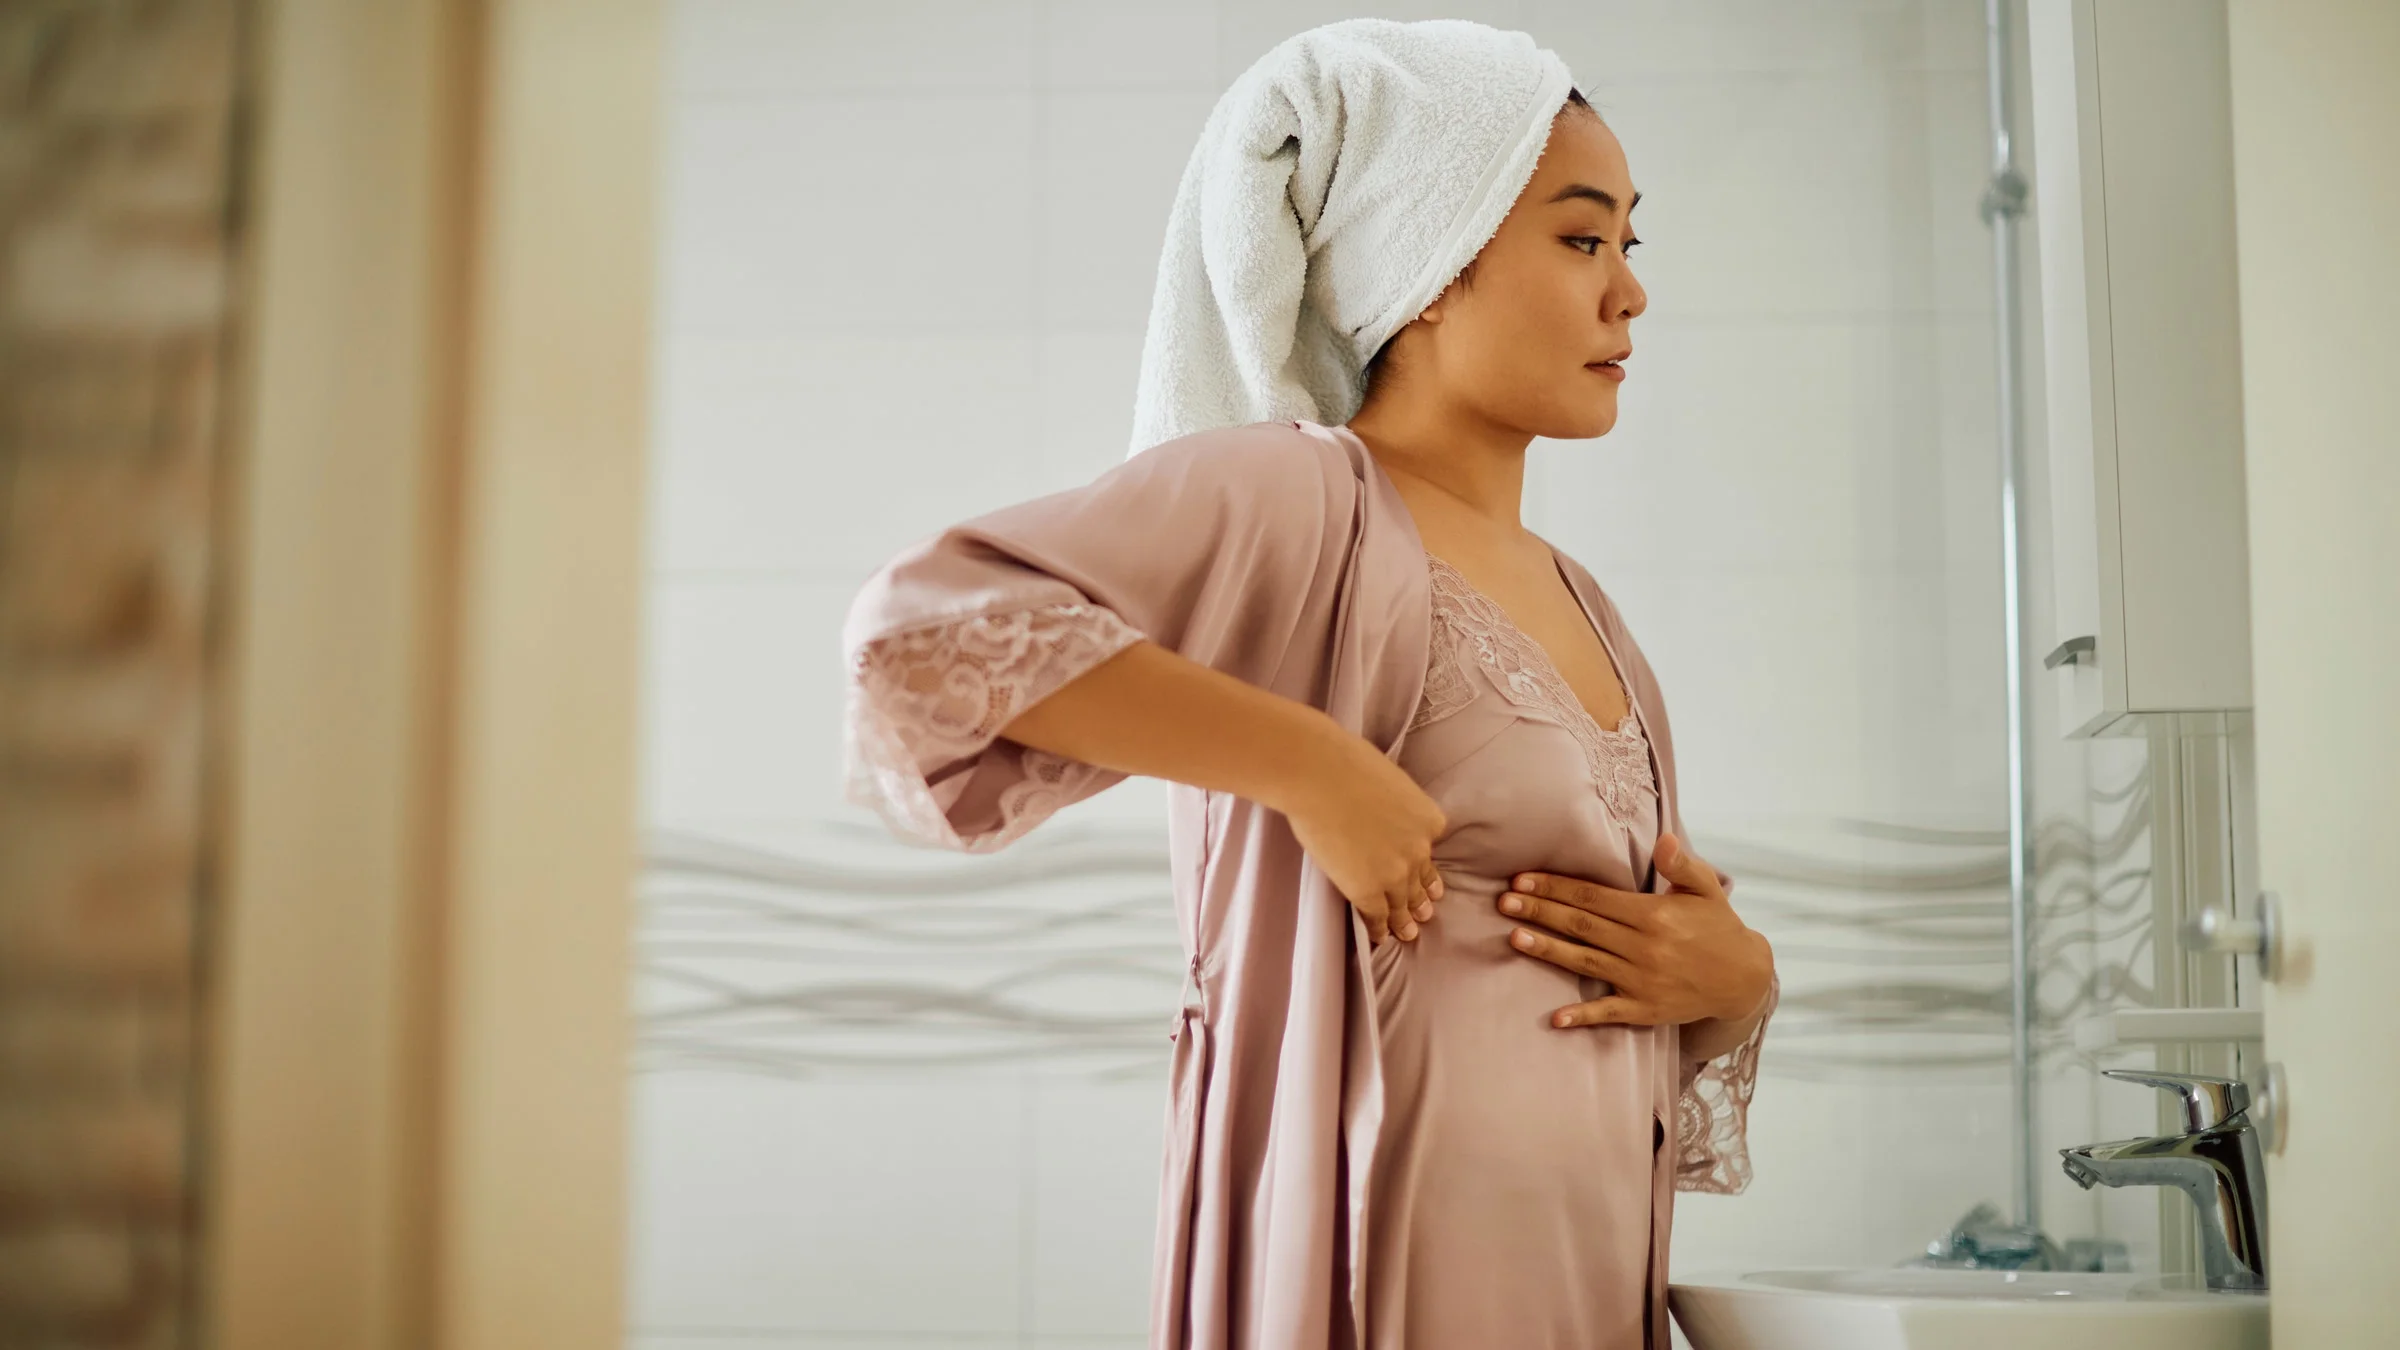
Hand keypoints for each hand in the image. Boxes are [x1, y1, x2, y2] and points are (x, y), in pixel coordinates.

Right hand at [1276, 729, 1447, 946]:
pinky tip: (1379, 938)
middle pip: (1421, 880)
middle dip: (1422, 898)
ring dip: (1404, 921)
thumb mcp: (1390, 780)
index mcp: (1429, 821)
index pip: (1429, 846)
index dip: (1423, 861)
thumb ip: (1395, 802)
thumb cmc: (1348, 763)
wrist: (1321, 775)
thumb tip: (1380, 805)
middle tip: (1425, 912)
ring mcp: (1395, 874)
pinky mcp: (1366, 890)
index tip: (1424, 872)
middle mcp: (1419, 851)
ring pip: (1402, 904)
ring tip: (1408, 933)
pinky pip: (1376, 916)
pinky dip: (1379, 929)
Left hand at [1495, 832, 1772, 1029]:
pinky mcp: (1645, 1010)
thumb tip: (1665, 839)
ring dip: (1548, 950)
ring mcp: (1642, 980)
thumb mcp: (1707, 889)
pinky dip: (1582, 1016)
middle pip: (1582, 925)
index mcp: (1653, 915)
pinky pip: (1608, 1013)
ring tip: (1514, 937)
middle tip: (1504, 902)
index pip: (1594, 897)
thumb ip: (1682, 865)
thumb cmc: (1719, 927)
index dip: (1556, 888)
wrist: (1744, 979)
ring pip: (1585, 962)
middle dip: (1540, 912)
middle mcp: (1644, 947)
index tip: (1523, 879)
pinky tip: (1555, 1018)